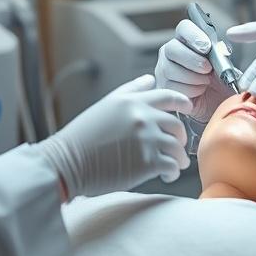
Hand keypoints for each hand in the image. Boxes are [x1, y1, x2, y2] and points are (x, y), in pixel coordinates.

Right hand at [37, 75, 192, 199]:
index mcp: (133, 102)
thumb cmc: (84, 135)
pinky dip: (173, 172)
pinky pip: (172, 166)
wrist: (68, 162)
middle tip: (176, 146)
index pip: (168, 96)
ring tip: (174, 165)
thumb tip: (150, 80)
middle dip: (179, 137)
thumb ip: (131, 91)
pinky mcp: (147, 163)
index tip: (187, 109)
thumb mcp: (107, 105)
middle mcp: (142, 117)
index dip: (182, 102)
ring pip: (177, 147)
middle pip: (177, 124)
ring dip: (178, 157)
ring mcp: (146, 140)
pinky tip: (166, 174)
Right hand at [154, 19, 231, 122]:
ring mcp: (163, 70)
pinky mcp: (163, 87)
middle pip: (173, 48)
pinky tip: (198, 92)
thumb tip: (219, 51)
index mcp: (187, 40)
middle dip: (193, 60)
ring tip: (206, 82)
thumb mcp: (225, 66)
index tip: (207, 46)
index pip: (184, 28)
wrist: (217, 103)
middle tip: (208, 69)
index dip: (194, 35)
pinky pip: (172, 87)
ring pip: (171, 70)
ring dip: (194, 78)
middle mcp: (171, 52)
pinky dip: (190, 91)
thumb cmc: (220, 81)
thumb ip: (221, 56)